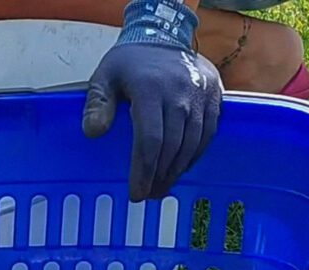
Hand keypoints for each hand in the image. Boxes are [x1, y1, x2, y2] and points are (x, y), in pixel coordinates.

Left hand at [82, 0, 221, 201]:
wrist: (163, 36)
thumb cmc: (128, 63)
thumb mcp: (104, 78)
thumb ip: (96, 104)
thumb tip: (93, 133)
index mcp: (149, 90)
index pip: (150, 140)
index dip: (143, 171)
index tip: (136, 194)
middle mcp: (180, 93)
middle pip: (172, 146)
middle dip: (159, 176)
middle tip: (149, 195)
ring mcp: (201, 93)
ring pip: (193, 143)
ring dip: (177, 170)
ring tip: (162, 186)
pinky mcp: (215, 94)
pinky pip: (208, 132)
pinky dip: (195, 154)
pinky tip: (180, 168)